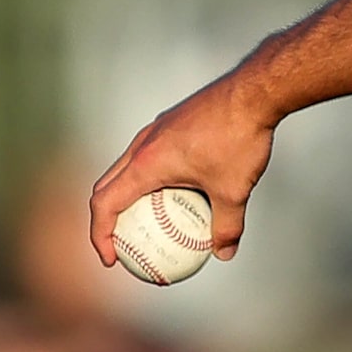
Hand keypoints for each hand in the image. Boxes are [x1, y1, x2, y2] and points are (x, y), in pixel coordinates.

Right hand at [89, 73, 276, 267]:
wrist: (253, 91)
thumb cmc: (239, 138)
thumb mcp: (234, 190)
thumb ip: (226, 226)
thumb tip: (223, 253)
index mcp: (146, 164)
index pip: (105, 204)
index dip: (99, 235)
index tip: (110, 259)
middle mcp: (142, 145)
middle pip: (107, 185)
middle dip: (105, 218)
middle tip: (120, 245)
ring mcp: (155, 131)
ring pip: (126, 168)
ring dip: (126, 195)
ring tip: (145, 222)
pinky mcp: (170, 123)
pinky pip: (148, 156)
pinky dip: (149, 179)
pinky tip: (178, 192)